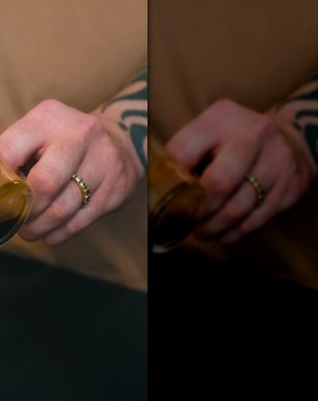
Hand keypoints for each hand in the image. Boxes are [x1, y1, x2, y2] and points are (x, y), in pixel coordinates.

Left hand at [0, 99, 144, 245]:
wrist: (118, 140)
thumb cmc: (61, 143)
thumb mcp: (36, 133)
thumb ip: (9, 155)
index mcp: (47, 118)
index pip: (9, 151)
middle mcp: (78, 135)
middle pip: (44, 182)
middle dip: (24, 210)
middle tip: (13, 222)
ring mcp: (102, 161)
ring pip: (63, 208)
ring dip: (39, 227)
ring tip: (28, 232)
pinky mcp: (116, 187)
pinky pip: (80, 221)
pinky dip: (59, 234)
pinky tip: (49, 233)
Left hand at [165, 98, 316, 243]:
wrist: (290, 139)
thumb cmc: (233, 141)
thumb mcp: (209, 133)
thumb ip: (185, 155)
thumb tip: (156, 191)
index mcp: (219, 119)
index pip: (182, 151)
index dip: (168, 180)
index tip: (161, 199)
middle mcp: (252, 135)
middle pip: (218, 182)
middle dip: (196, 209)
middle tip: (184, 222)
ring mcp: (275, 160)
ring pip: (238, 207)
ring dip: (213, 227)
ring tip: (200, 232)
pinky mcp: (290, 185)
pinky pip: (257, 218)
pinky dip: (234, 233)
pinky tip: (223, 235)